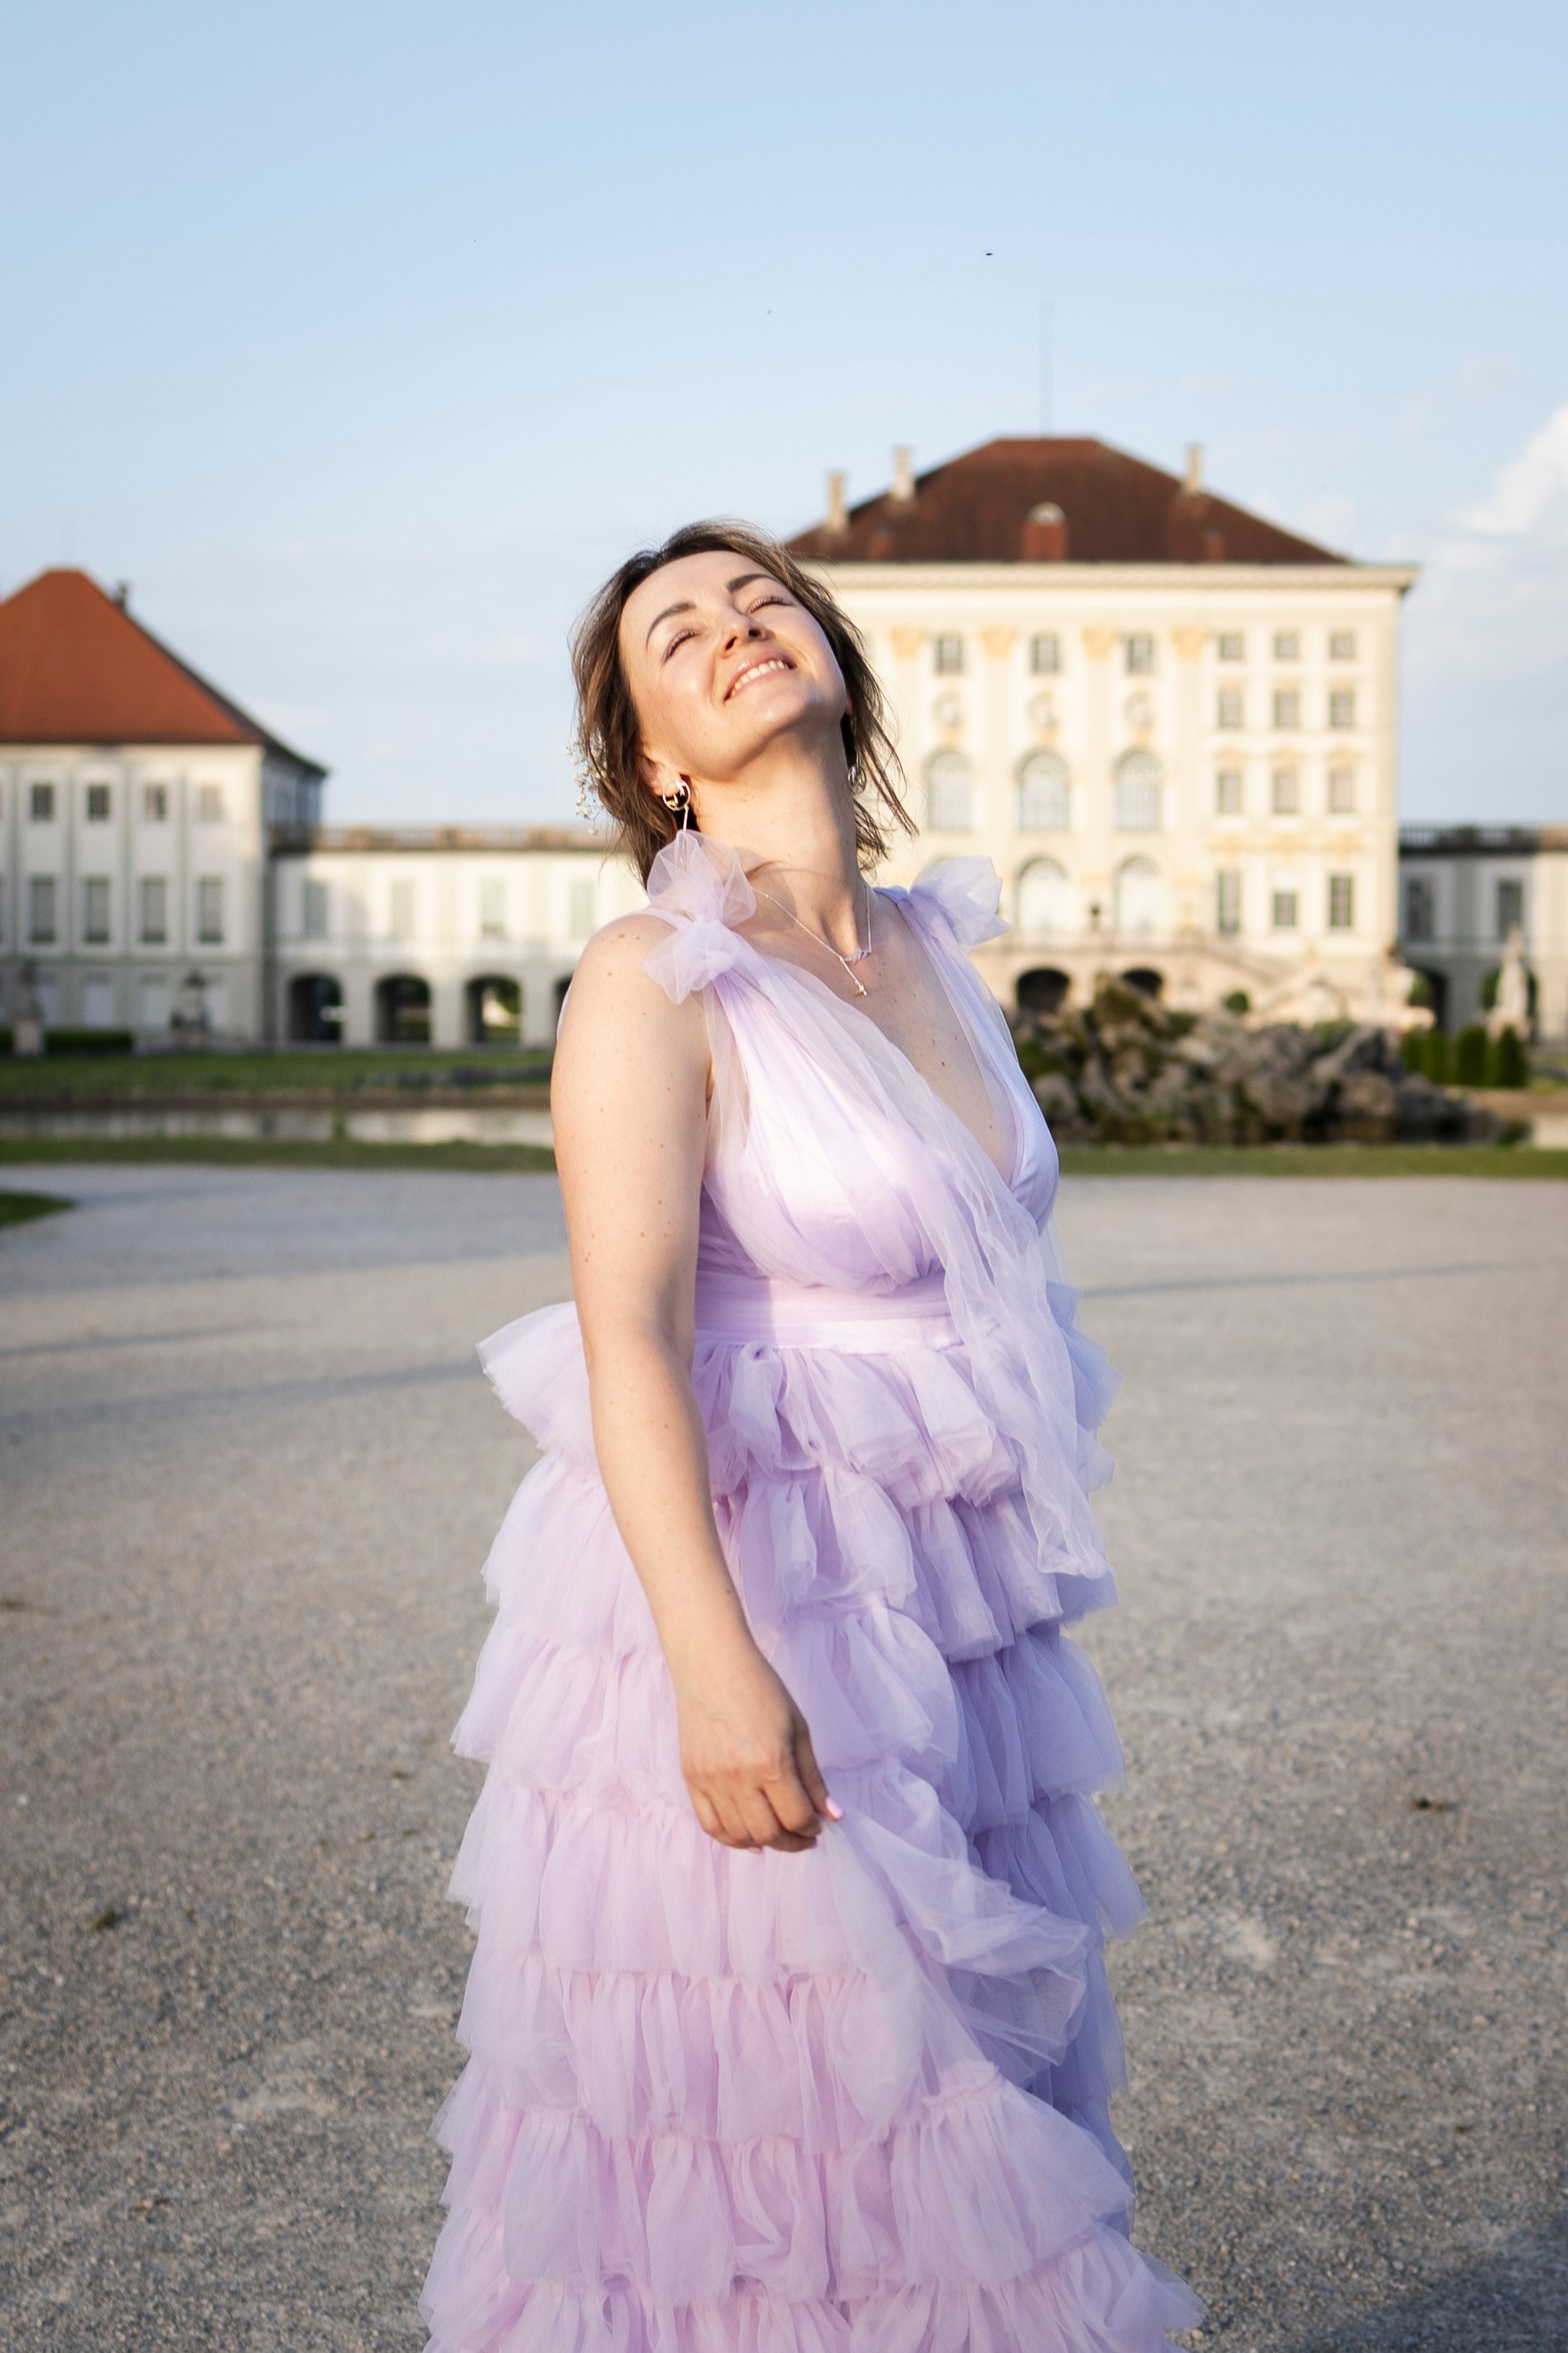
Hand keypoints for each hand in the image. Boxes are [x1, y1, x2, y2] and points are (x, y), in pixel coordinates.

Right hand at [673, 1637, 840, 1853]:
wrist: (712, 1665)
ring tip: (778, 1834)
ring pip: (739, 1835)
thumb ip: (813, 1777)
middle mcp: (739, 1776)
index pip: (796, 1816)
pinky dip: (731, 1837)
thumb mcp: (798, 1728)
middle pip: (769, 1833)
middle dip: (792, 1842)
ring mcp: (711, 1780)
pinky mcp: (691, 1779)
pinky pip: (710, 1825)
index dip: (812, 1827)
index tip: (818, 1825)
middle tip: (803, 1836)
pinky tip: (748, 1834)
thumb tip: (832, 1815)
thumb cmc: (761, 1689)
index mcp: (771, 1761)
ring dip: (764, 1842)